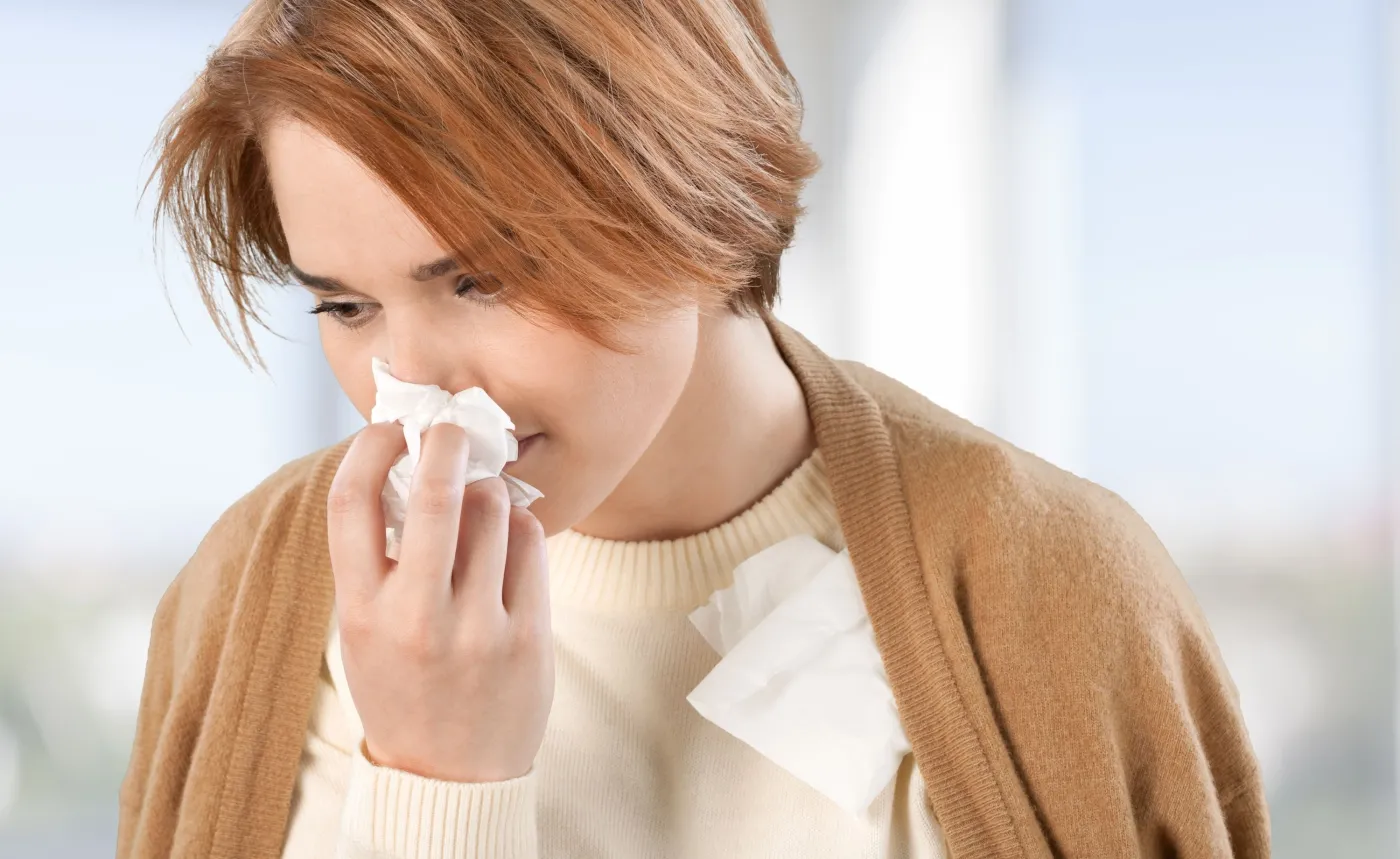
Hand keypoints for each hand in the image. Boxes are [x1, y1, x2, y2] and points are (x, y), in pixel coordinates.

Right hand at [326, 421, 553, 782]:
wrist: (451, 778)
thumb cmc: (405, 688)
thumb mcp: (364, 633)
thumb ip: (377, 562)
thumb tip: (407, 469)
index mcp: (360, 611)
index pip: (349, 503)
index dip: (367, 449)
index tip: (387, 430)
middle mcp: (415, 617)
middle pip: (431, 495)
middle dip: (444, 443)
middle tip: (452, 428)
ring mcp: (476, 628)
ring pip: (492, 510)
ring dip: (489, 488)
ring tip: (484, 500)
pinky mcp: (527, 637)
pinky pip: (531, 545)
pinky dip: (520, 525)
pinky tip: (511, 536)